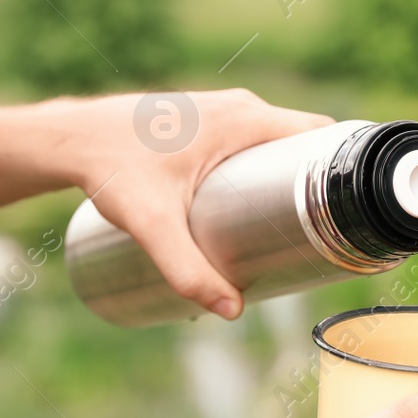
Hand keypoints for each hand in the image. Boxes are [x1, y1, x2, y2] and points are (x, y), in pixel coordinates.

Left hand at [44, 88, 332, 318]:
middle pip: (300, 142)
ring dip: (289, 176)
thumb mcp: (153, 225)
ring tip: (293, 227)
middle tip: (318, 233)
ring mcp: (219, 110)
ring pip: (274, 142)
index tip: (347, 208)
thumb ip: (187, 269)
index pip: (318, 133)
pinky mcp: (202, 122)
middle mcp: (238, 107)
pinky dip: (265, 165)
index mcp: (244, 119)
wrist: (69, 138)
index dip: (340, 167)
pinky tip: (261, 201)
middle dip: (314, 184)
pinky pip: (252, 139)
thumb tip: (230, 310)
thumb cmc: (111, 170)